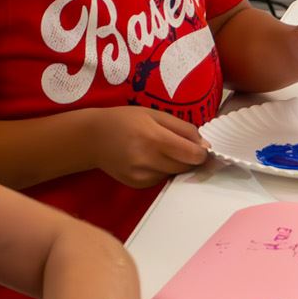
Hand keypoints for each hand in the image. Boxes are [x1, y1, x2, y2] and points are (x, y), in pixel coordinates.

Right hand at [86, 106, 208, 186]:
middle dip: (190, 158)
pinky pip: (161, 179)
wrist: (92, 138)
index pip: (192, 154)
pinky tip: (150, 159)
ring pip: (175, 174)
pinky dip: (162, 170)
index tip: (201, 146)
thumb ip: (183, 128)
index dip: (202, 152)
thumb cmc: (125, 120)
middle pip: (186, 166)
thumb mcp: (155, 114)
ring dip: (176, 164)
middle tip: (181, 146)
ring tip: (161, 150)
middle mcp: (147, 160)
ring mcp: (141, 175)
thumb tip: (205, 145)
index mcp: (154, 138)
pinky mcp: (137, 184)